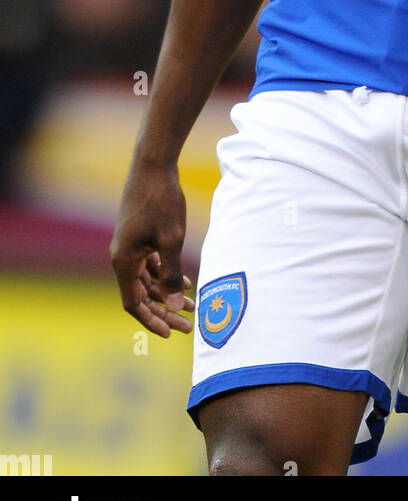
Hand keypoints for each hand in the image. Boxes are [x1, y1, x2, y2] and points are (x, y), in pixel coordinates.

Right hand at [110, 160, 194, 336]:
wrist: (154, 165)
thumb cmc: (161, 201)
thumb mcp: (171, 240)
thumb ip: (171, 274)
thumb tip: (173, 308)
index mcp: (123, 261)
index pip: (133, 303)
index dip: (151, 321)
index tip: (169, 334)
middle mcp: (122, 256)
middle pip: (142, 295)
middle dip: (164, 312)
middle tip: (188, 326)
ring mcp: (130, 246)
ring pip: (148, 280)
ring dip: (167, 294)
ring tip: (192, 307)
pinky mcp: (139, 236)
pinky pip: (150, 265)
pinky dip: (166, 275)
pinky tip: (186, 282)